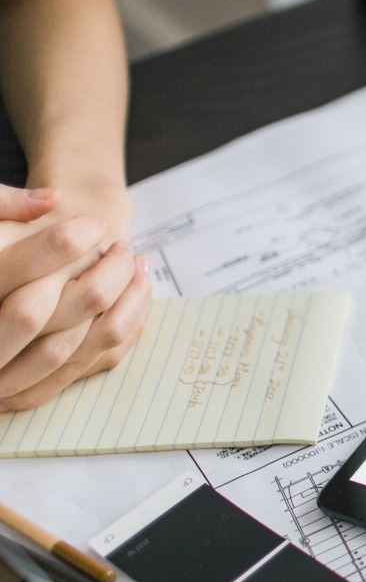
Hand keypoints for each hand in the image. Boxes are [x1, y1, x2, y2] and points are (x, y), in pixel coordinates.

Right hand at [0, 183, 146, 408]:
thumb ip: (3, 203)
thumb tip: (52, 198)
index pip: (25, 268)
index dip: (70, 242)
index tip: (95, 226)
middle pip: (71, 304)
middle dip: (110, 272)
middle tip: (123, 248)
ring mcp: (14, 366)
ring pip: (91, 338)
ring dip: (129, 300)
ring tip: (136, 266)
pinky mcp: (39, 383)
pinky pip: (98, 360)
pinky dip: (127, 325)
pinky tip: (134, 293)